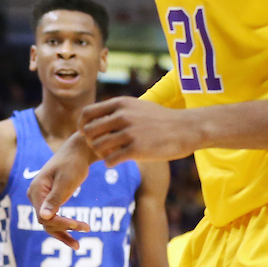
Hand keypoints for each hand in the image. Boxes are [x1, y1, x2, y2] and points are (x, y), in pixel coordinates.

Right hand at [28, 133, 94, 249]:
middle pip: (46, 221)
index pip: (44, 216)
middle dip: (65, 228)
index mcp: (36, 190)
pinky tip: (74, 239)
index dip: (61, 223)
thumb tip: (44, 218)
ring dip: (63, 233)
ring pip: (48, 223)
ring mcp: (40, 199)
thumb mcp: (66, 181)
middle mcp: (35, 196)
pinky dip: (63, 228)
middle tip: (87, 227)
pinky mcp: (48, 201)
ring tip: (78, 246)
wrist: (78, 152)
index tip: (81, 225)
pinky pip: (53, 219)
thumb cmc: (73, 164)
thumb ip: (55, 199)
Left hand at [79, 97, 201, 165]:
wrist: (185, 128)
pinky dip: (108, 163)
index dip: (82, 125)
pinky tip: (114, 162)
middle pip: (89, 131)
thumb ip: (117, 110)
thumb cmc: (160, 119)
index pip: (87, 113)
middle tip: (98, 147)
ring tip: (108, 155)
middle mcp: (122, 116)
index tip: (85, 134)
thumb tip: (97, 116)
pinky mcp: (137, 149)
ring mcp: (129, 132)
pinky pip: (110, 160)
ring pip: (97, 146)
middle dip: (90, 141)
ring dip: (99, 153)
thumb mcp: (137, 106)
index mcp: (120, 104)